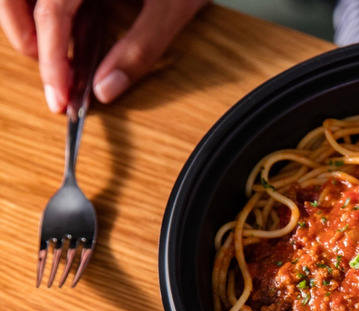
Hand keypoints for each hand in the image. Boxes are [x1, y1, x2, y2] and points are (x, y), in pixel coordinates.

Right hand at [0, 0, 209, 111]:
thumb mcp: (173, 8)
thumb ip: (141, 47)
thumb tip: (107, 88)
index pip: (52, 11)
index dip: (51, 58)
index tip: (60, 96)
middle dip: (26, 39)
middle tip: (54, 81)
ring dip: (34, 26)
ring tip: (58, 64)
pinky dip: (54, 17)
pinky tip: (73, 43)